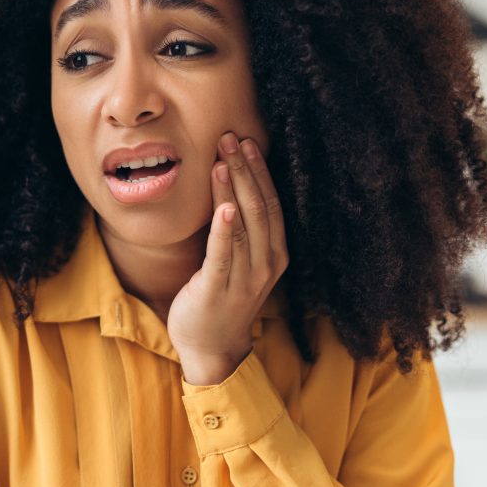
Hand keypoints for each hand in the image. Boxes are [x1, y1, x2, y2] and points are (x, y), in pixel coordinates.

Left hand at [167, 131, 289, 384]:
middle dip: (244, 170)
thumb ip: (241, 229)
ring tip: (221, 159)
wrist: (211, 347)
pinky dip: (225, 229)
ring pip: (243, 225)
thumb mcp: (240, 260)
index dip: (259, 171)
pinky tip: (224, 206)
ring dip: (232, 189)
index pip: (270, 203)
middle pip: (259, 207)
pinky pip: (223, 255)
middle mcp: (266, 264)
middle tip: (229, 138)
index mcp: (275, 253)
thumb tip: (231, 186)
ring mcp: (245, 278)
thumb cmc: (222, 297)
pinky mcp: (218, 289)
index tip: (246, 141)